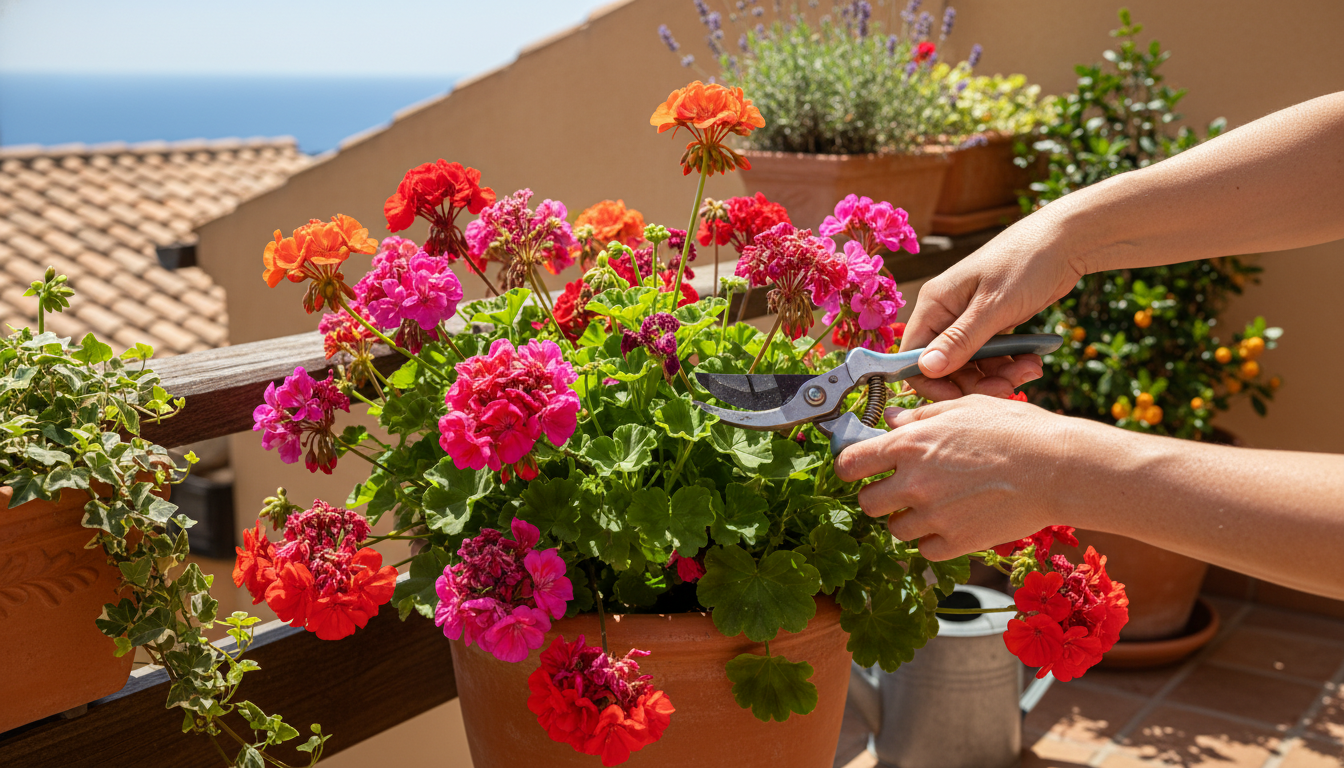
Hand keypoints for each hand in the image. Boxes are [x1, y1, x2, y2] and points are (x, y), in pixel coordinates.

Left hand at [832, 396, 1075, 560]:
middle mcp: (913, 482)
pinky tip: (952, 523)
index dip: (849, 468)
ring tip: (935, 505)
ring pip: (895, 529)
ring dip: (907, 520)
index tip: (857, 470)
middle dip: (880, 496)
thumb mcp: (964, 408)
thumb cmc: (1015, 430)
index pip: (849, 464)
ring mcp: (933, 516)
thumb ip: (921, 416)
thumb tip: (892, 420)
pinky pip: (924, 550)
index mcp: (909, 444)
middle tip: (902, 490)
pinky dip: (933, 541)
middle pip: (867, 503)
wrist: (1058, 467)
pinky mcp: (956, 543)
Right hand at [899, 212, 1088, 400]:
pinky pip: (990, 355)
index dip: (933, 381)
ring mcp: (969, 318)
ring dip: (997, 376)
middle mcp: (946, 312)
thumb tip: (925, 369)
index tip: (962, 397)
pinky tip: (1031, 363)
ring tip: (1030, 371)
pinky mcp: (991, 323)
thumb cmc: (1026, 263)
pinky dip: (1007, 365)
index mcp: (935, 303)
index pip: (913, 355)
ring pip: (970, 364)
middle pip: (945, 365)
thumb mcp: (993, 306)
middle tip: (1009, 387)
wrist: (1066, 241)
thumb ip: (959, 340)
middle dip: (975, 382)